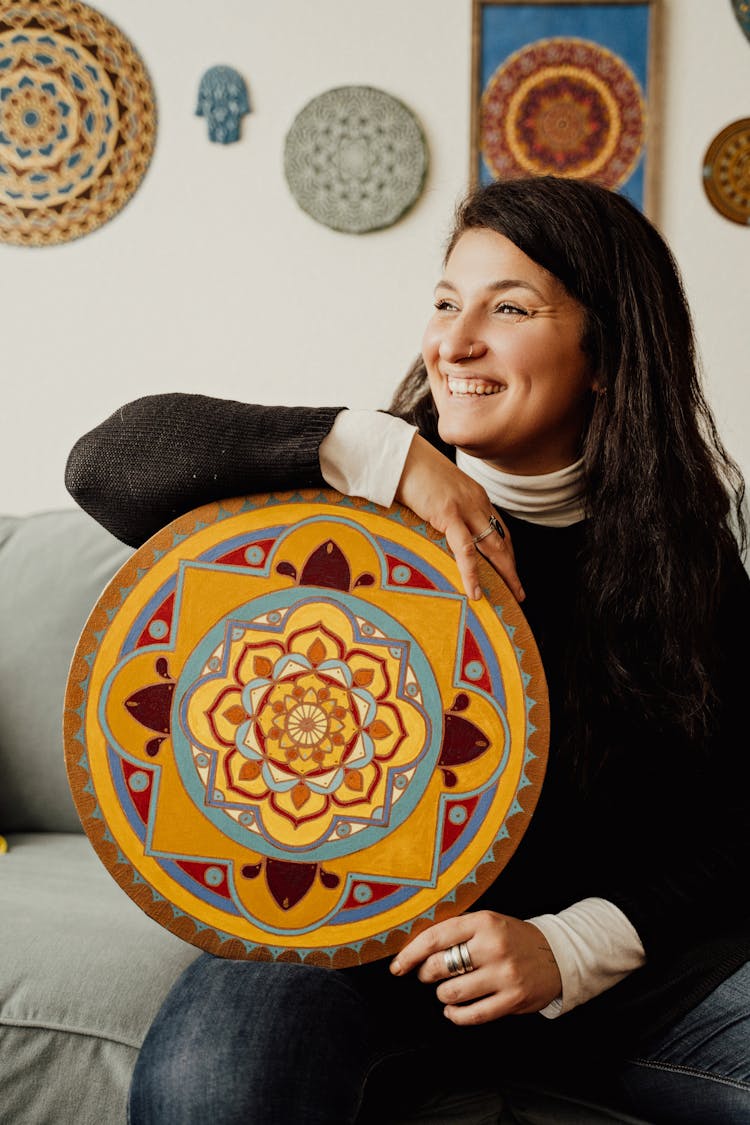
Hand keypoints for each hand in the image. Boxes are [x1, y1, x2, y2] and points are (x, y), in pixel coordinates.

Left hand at [390, 910, 560, 1025]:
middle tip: (428, 974)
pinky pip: (473, 1015)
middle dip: (426, 974)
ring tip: (447, 990)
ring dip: (442, 995)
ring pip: (452, 993)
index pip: (435, 937)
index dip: (411, 954)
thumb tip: (415, 946)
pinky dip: (456, 1015)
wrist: (556, 954)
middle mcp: (493, 947)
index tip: (398, 965)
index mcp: (484, 922)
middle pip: (440, 967)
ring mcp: (504, 975)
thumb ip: (457, 931)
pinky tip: (454, 1010)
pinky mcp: (513, 1000)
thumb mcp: (488, 922)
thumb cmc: (512, 938)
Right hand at [394, 435, 523, 602]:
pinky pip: (465, 550)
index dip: (507, 550)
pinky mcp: (448, 514)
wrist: (400, 454)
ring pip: (493, 547)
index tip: (511, 568)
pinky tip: (475, 591)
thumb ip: (445, 506)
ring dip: (505, 573)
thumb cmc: (411, 469)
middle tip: (520, 591)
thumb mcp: (437, 488)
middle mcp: (476, 502)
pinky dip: (472, 573)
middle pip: (502, 540)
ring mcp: (464, 508)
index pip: (498, 528)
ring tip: (512, 595)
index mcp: (475, 495)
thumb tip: (439, 524)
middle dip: (512, 567)